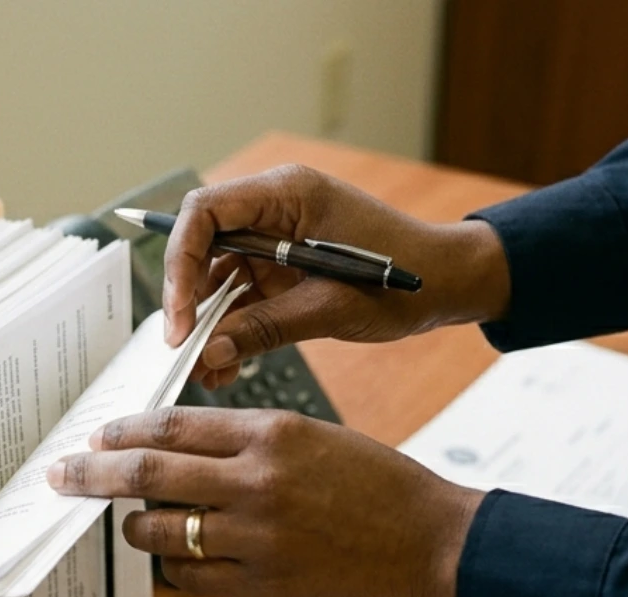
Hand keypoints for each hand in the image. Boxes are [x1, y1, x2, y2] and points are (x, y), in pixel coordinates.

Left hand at [46, 407, 484, 596]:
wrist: (429, 542)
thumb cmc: (377, 486)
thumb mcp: (314, 437)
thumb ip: (247, 441)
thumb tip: (178, 448)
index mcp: (270, 432)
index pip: (171, 425)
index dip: (123, 433)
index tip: (95, 438)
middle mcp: (256, 480)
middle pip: (146, 473)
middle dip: (92, 476)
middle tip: (61, 477)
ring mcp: (255, 536)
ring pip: (159, 530)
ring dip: (135, 527)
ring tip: (134, 523)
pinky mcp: (261, 583)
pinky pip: (187, 578)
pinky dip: (172, 568)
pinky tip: (177, 559)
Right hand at [165, 165, 511, 387]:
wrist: (447, 284)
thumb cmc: (406, 279)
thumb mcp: (331, 307)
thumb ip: (266, 327)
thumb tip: (209, 351)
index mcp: (287, 195)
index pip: (204, 212)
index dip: (180, 263)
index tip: (180, 317)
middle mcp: (274, 211)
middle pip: (203, 246)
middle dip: (189, 300)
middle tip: (183, 348)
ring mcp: (276, 240)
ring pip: (218, 277)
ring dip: (208, 323)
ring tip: (203, 369)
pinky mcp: (283, 268)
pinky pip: (243, 296)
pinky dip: (232, 329)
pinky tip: (226, 365)